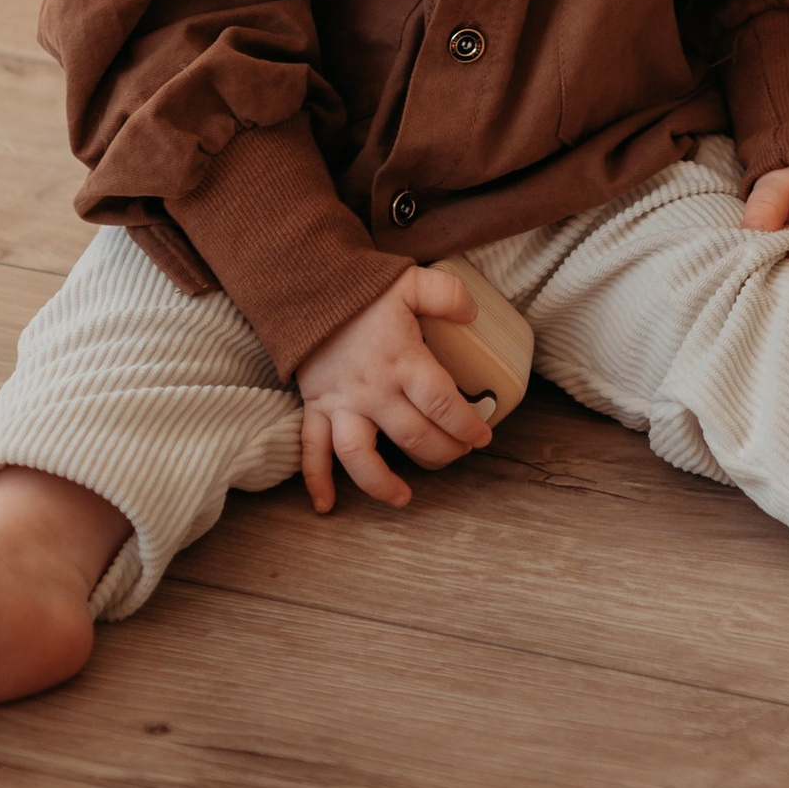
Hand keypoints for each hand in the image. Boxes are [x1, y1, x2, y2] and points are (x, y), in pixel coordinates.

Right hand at [295, 264, 494, 510]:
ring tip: (403, 498)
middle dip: (442, 452)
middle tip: (459, 453)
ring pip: (360, 456)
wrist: (306, 286)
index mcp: (401, 361)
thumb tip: (474, 314)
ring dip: (381, 483)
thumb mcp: (410, 281)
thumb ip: (446, 293)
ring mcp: (341, 403)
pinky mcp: (315, 407)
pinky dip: (315, 480)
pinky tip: (326, 505)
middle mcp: (372, 390)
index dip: (466, 426)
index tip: (482, 437)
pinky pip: (311, 450)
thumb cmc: (362, 289)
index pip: (442, 405)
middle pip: (413, 437)